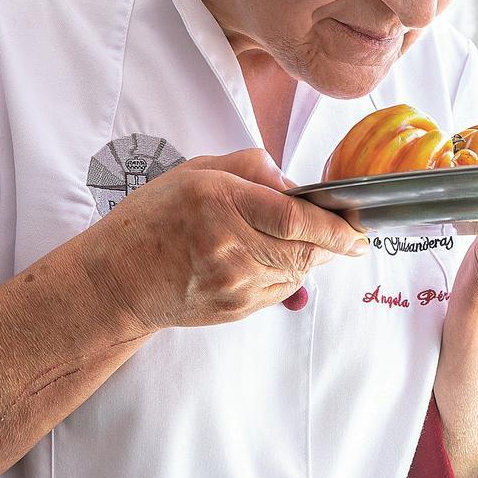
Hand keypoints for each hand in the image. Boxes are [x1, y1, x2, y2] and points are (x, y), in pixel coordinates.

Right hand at [80, 148, 367, 332]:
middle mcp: (227, 245)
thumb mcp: (196, 172)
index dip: (335, 225)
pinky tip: (277, 262)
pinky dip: (289, 275)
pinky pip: (279, 292)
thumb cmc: (153, 220)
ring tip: (315, 246)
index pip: (295, 217)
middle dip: (336, 246)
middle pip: (305, 251)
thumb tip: (294, 183)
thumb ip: (251, 169)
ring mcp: (231, 283)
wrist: (118, 279)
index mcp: (219, 202)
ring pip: (296, 273)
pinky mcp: (234, 309)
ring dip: (313, 259)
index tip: (358, 227)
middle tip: (351, 239)